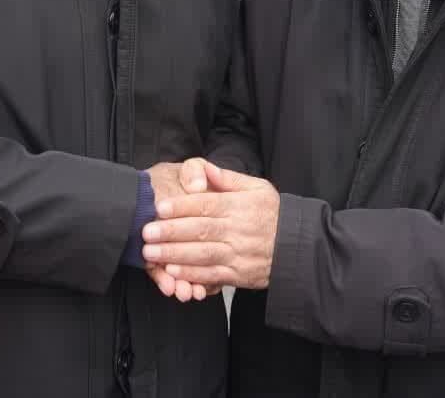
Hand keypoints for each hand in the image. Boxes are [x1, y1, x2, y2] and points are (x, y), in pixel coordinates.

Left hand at [142, 162, 278, 289]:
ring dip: (174, 255)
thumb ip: (228, 178)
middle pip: (200, 230)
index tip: (160, 207)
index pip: (206, 204)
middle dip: (170, 232)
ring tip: (151, 253)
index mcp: (239, 206)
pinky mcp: (239, 275)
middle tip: (146, 232)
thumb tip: (206, 169)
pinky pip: (212, 275)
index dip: (182, 206)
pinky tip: (173, 272)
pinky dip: (192, 275)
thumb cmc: (273, 214)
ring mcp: (238, 254)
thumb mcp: (257, 188)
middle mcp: (237, 230)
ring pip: (202, 254)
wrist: (298, 247)